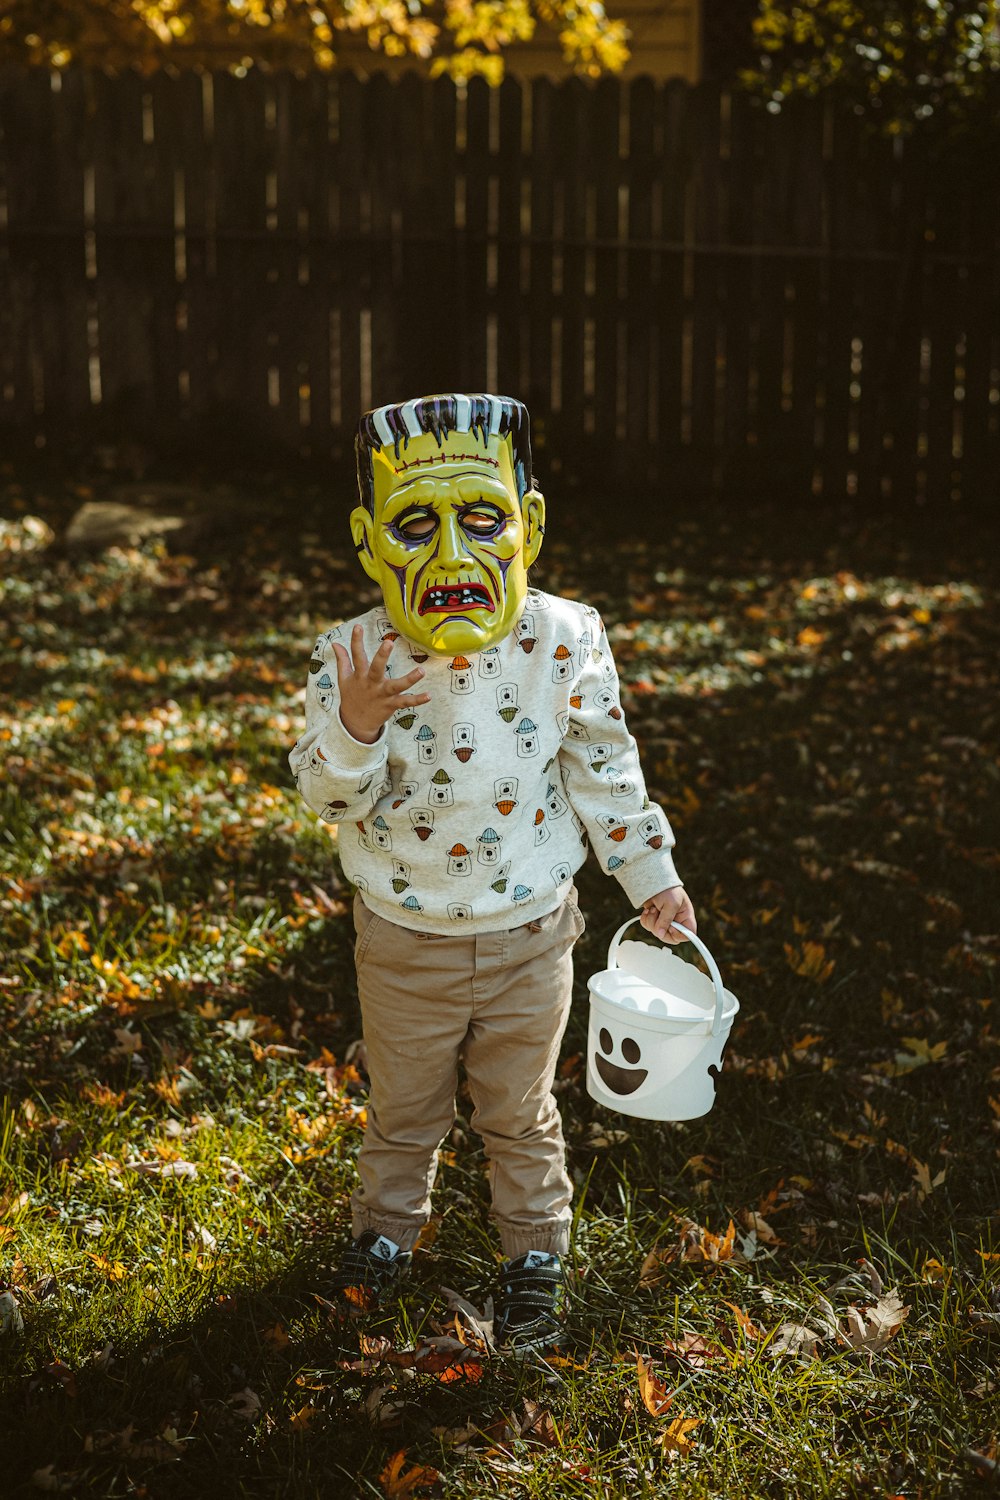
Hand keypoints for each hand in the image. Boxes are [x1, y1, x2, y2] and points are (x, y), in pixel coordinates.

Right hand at [331, 625, 430, 744]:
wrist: (355, 723)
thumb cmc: (352, 696)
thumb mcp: (344, 678)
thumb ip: (342, 659)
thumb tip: (334, 643)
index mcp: (360, 675)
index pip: (356, 656)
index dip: (356, 641)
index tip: (358, 626)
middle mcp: (371, 684)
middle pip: (376, 669)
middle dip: (381, 656)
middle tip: (388, 642)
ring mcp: (382, 695)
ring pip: (396, 686)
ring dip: (409, 679)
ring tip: (421, 671)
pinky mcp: (391, 705)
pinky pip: (406, 702)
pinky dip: (417, 700)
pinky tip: (428, 695)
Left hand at [639, 886, 696, 944]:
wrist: (652, 881)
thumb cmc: (667, 888)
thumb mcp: (671, 903)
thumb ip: (666, 920)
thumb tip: (661, 934)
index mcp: (686, 917)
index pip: (688, 935)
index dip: (680, 935)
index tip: (671, 927)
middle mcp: (676, 922)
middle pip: (670, 937)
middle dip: (660, 928)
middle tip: (658, 915)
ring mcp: (664, 922)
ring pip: (657, 933)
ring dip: (652, 921)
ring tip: (653, 909)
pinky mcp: (654, 920)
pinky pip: (648, 927)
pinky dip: (646, 920)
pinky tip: (648, 910)